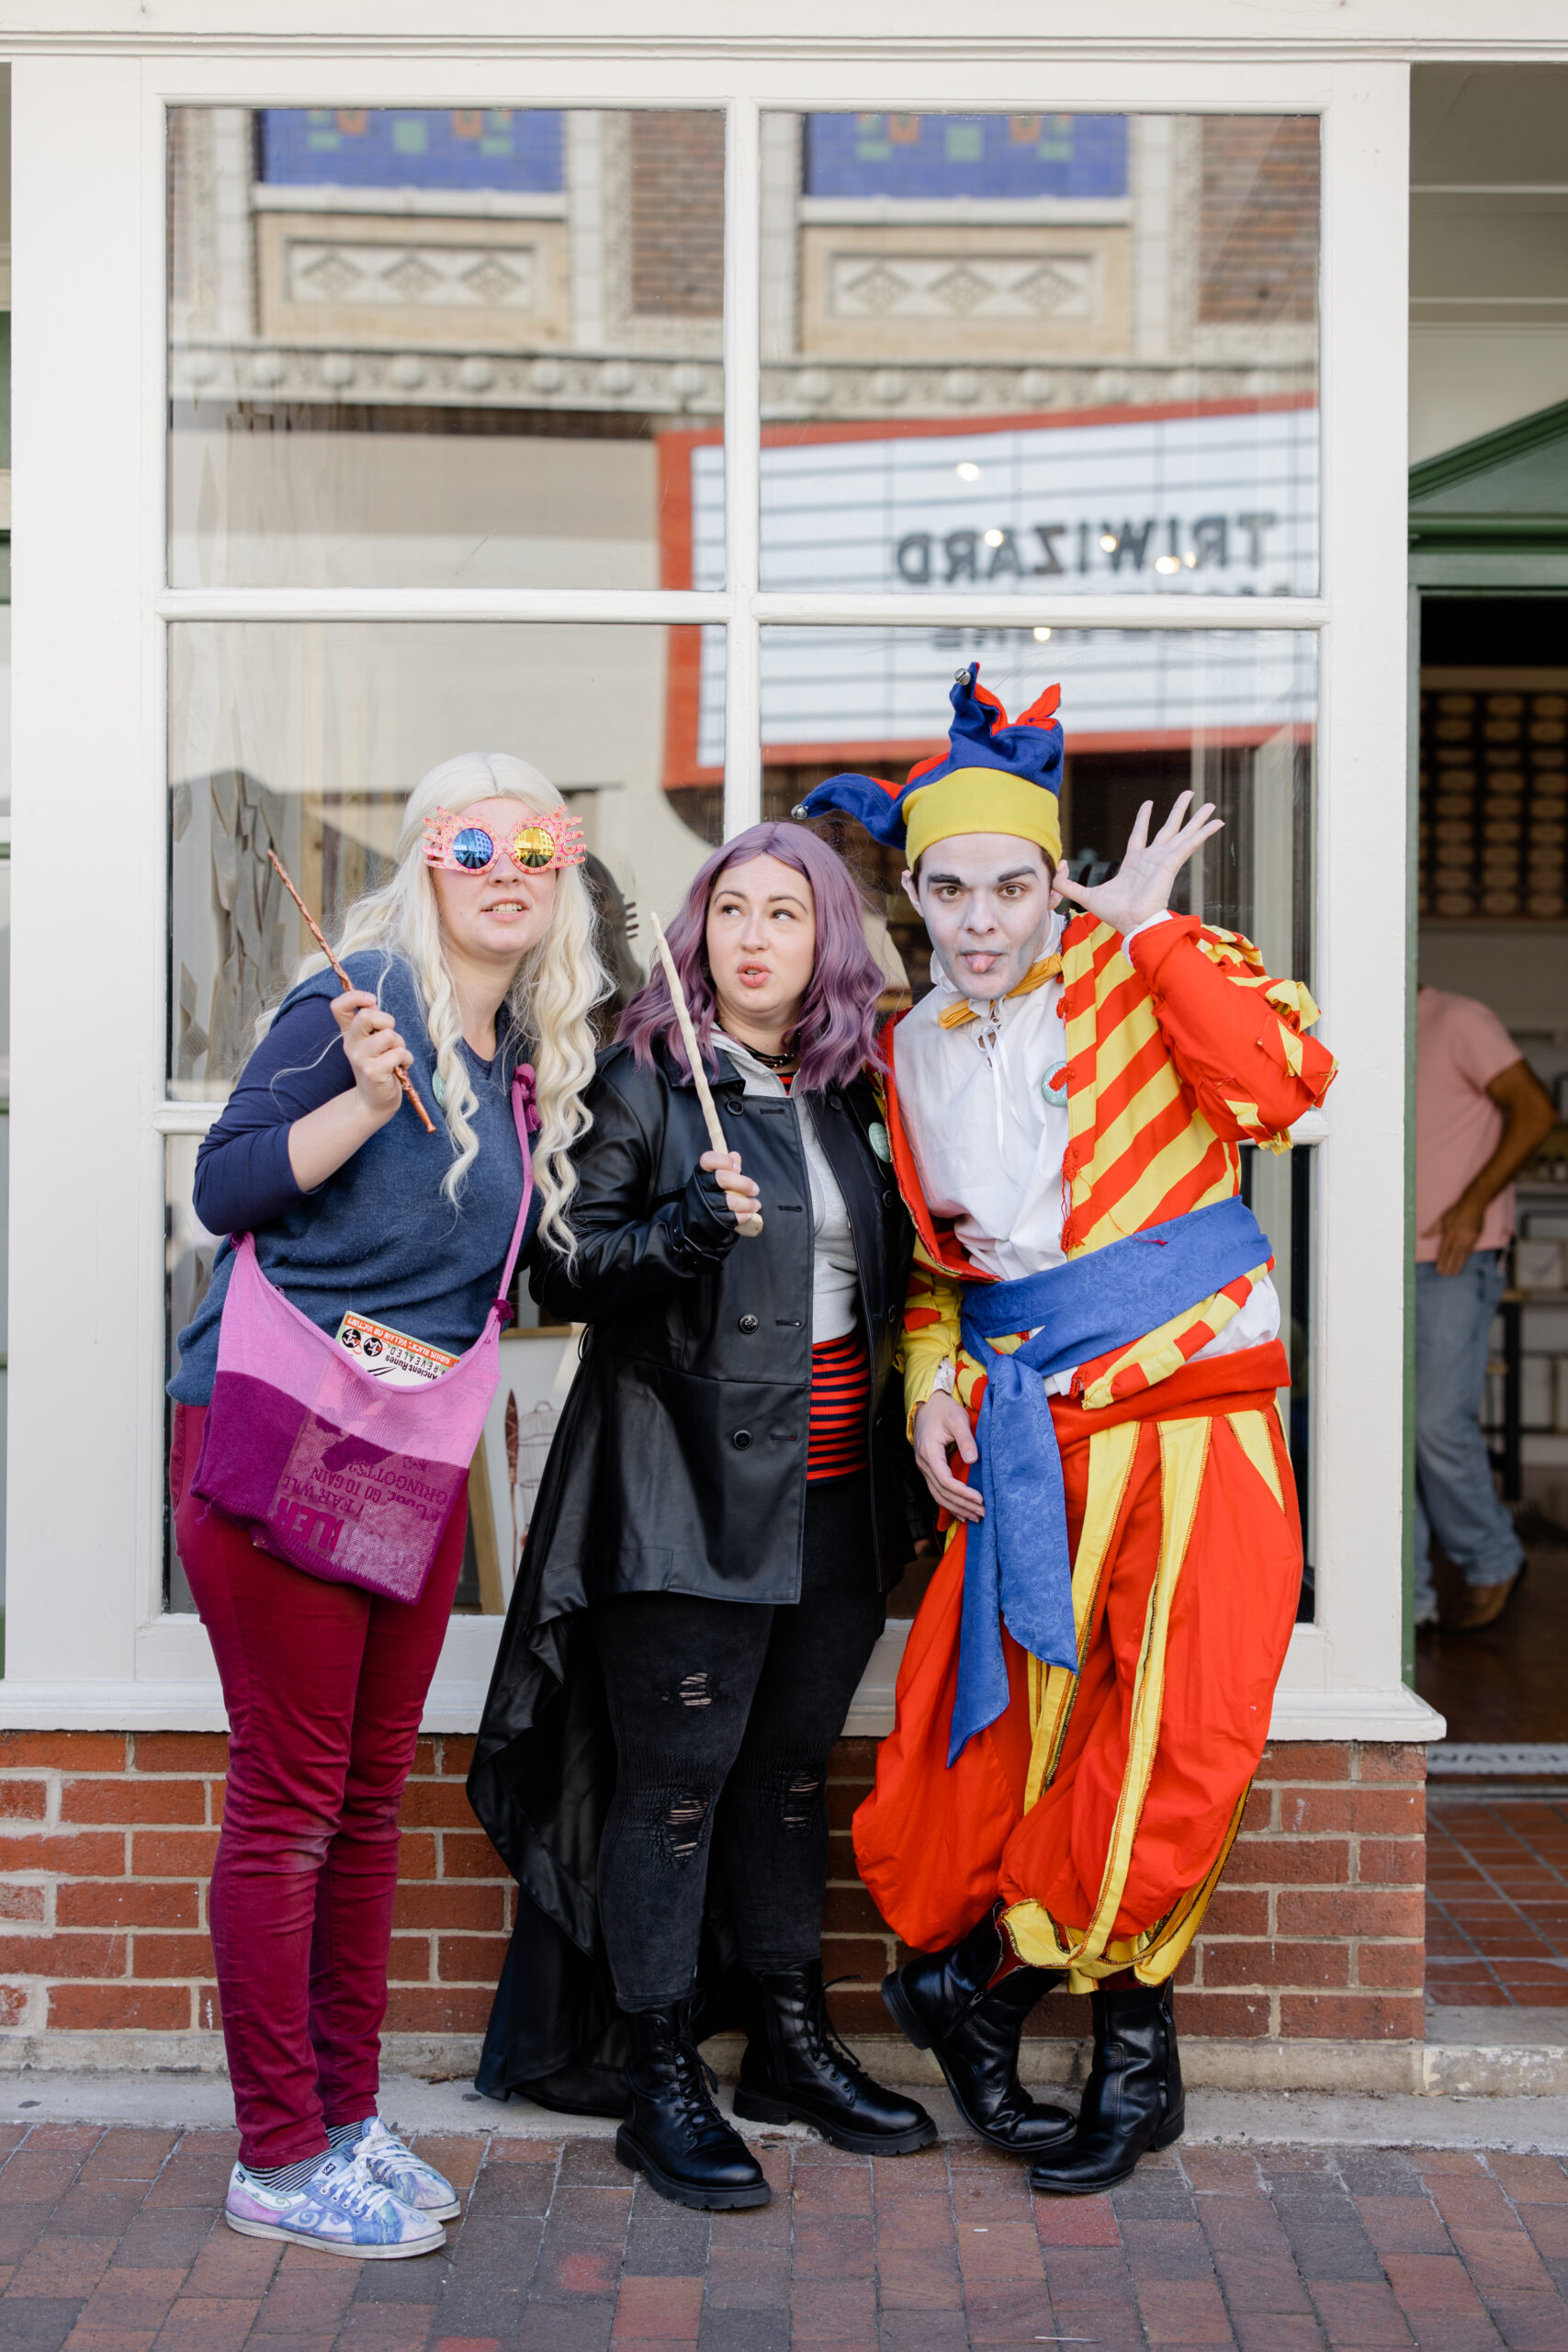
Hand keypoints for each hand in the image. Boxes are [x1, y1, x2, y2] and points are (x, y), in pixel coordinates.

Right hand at [330, 990, 412, 1127]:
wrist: (375, 1099)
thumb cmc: (380, 1065)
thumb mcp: (373, 1041)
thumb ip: (372, 1021)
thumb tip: (372, 1001)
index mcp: (349, 1032)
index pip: (338, 1006)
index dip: (355, 997)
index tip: (371, 1000)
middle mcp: (350, 1044)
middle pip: (367, 1016)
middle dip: (388, 1021)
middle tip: (390, 1037)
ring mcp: (360, 1058)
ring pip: (389, 1035)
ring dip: (400, 1044)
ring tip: (395, 1056)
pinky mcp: (373, 1072)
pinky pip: (399, 1053)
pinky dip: (405, 1059)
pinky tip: (399, 1068)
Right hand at [700, 1148, 760, 1227]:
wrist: (697, 1218)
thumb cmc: (711, 1192)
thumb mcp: (715, 1176)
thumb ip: (726, 1166)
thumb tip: (735, 1156)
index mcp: (702, 1172)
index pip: (708, 1159)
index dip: (724, 1161)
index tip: (737, 1168)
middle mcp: (701, 1186)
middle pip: (722, 1178)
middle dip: (743, 1183)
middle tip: (755, 1190)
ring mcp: (705, 1203)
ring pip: (729, 1200)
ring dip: (747, 1203)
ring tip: (756, 1204)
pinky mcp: (712, 1220)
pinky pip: (730, 1218)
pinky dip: (743, 1216)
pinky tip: (749, 1214)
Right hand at [913, 1392, 982, 1522]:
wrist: (928, 1405)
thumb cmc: (944, 1410)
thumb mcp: (957, 1419)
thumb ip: (966, 1440)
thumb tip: (973, 1460)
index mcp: (929, 1452)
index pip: (945, 1480)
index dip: (963, 1493)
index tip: (980, 1498)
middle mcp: (924, 1463)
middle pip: (942, 1492)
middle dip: (962, 1505)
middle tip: (982, 1513)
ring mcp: (924, 1467)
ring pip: (938, 1495)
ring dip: (956, 1508)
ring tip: (975, 1517)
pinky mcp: (929, 1468)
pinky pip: (937, 1491)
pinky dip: (949, 1503)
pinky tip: (961, 1512)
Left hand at [1052, 791, 1222, 936]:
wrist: (1133, 924)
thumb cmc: (1116, 914)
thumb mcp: (1086, 895)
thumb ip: (1068, 884)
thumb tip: (1055, 872)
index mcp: (1136, 863)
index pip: (1141, 835)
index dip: (1144, 819)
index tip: (1149, 804)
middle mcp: (1153, 859)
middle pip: (1168, 829)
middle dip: (1179, 812)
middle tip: (1190, 795)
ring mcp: (1165, 860)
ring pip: (1183, 832)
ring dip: (1197, 819)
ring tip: (1211, 804)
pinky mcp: (1172, 863)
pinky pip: (1191, 843)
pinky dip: (1204, 833)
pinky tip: (1217, 822)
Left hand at [1426, 1190, 1485, 1277]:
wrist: (1474, 1206)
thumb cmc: (1457, 1211)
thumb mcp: (1443, 1219)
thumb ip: (1433, 1229)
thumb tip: (1422, 1236)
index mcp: (1450, 1234)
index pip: (1444, 1251)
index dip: (1441, 1261)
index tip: (1438, 1269)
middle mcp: (1459, 1239)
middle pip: (1453, 1255)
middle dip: (1449, 1265)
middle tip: (1445, 1275)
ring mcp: (1468, 1240)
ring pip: (1461, 1255)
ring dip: (1457, 1265)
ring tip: (1453, 1273)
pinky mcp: (1475, 1239)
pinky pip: (1469, 1252)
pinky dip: (1465, 1259)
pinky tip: (1463, 1263)